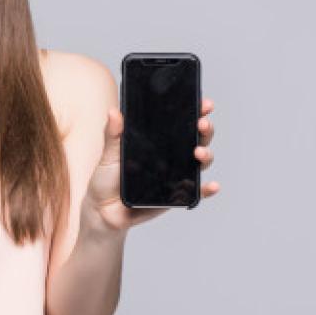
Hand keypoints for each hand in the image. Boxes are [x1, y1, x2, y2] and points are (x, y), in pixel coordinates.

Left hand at [82, 97, 220, 236]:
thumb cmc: (107, 179)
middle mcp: (171, 157)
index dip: (195, 111)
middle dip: (204, 129)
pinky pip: (196, 193)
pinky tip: (212, 186)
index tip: (204, 104)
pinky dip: (207, 190)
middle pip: (196, 139)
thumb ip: (113, 135)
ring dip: (206, 155)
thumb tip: (114, 112)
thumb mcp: (109, 154)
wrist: (103, 210)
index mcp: (157, 142)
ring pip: (199, 162)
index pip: (180, 122)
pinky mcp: (175, 196)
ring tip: (199, 153)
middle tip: (202, 124)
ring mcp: (175, 175)